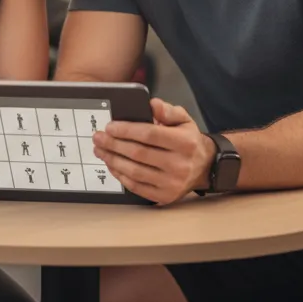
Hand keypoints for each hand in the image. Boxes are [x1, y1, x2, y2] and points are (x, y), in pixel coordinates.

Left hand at [92, 98, 214, 205]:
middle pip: (138, 153)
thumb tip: (152, 104)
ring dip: (113, 160)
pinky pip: (137, 186)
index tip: (110, 126)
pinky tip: (111, 165)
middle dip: (114, 144)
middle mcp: (180, 165)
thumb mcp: (184, 119)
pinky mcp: (165, 197)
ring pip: (135, 171)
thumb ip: (168, 110)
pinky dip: (120, 175)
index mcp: (185, 142)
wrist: (204, 167)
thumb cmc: (188, 140)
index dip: (127, 130)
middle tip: (98, 137)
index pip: (150, 135)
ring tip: (100, 150)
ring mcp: (172, 183)